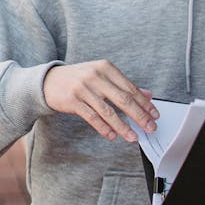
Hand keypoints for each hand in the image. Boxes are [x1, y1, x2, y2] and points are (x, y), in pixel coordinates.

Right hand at [43, 60, 158, 141]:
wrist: (49, 80)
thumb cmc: (80, 79)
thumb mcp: (102, 76)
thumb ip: (124, 85)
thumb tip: (148, 95)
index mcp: (106, 68)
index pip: (130, 88)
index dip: (144, 103)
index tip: (155, 115)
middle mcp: (96, 76)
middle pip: (123, 99)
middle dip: (139, 115)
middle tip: (150, 128)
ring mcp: (84, 88)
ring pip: (108, 111)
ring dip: (123, 126)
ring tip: (133, 137)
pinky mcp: (73, 100)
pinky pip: (92, 117)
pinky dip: (104, 128)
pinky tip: (113, 136)